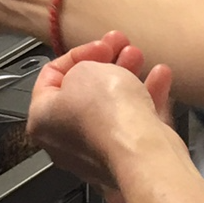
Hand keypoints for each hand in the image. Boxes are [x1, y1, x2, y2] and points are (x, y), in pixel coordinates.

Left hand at [27, 32, 174, 202]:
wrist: (142, 150)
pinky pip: (136, 121)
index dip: (77, 54)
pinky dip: (147, 97)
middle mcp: (66, 141)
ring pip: (112, 106)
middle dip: (105, 63)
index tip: (98, 46)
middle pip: (84, 92)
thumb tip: (92, 72)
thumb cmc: (105, 115)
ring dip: (126, 76)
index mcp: (43, 120)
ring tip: (138, 56)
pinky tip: (160, 76)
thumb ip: (83, 65)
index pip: (51, 78)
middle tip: (119, 46)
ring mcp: (98, 151)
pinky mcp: (128, 156)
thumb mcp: (85, 68)